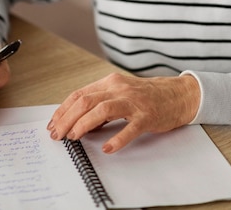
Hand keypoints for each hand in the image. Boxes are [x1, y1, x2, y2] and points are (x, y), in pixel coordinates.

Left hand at [48, 72, 199, 152]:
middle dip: (67, 118)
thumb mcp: (120, 93)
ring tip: (75, 137)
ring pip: (103, 110)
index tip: (53, 123)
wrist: (177, 94)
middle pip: (86, 101)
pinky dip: (117, 139)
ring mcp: (134, 102)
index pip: (80, 94)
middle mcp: (119, 88)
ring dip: (84, 124)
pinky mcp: (147, 115)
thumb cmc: (147, 96)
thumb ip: (101, 102)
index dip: (63, 109)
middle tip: (58, 134)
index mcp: (110, 82)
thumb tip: (78, 120)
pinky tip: (108, 148)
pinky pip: (130, 128)